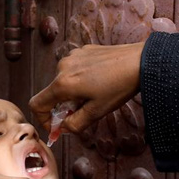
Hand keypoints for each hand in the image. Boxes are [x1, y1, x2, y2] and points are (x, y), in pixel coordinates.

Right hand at [29, 42, 143, 133]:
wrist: (141, 61)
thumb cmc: (120, 87)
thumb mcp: (97, 112)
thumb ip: (74, 124)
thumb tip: (63, 128)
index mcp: (63, 84)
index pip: (37, 104)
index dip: (43, 119)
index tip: (57, 126)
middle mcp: (62, 67)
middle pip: (52, 93)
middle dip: (63, 106)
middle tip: (85, 111)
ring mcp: (72, 56)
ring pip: (64, 81)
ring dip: (73, 92)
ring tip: (96, 94)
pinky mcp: (82, 51)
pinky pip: (74, 69)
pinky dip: (80, 79)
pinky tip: (100, 80)